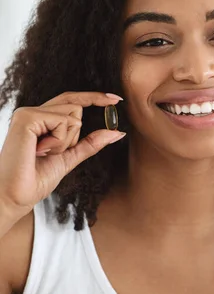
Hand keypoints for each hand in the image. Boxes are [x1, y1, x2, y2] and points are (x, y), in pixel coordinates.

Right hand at [0, 92, 125, 219]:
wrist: (15, 196)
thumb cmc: (35, 179)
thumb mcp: (70, 158)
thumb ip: (91, 143)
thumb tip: (118, 133)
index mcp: (40, 120)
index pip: (71, 101)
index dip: (94, 97)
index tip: (116, 99)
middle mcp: (32, 112)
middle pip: (76, 108)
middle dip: (73, 135)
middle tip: (51, 153)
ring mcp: (28, 112)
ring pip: (73, 115)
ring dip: (66, 141)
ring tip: (43, 153)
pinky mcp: (27, 117)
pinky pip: (63, 122)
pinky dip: (59, 141)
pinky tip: (40, 150)